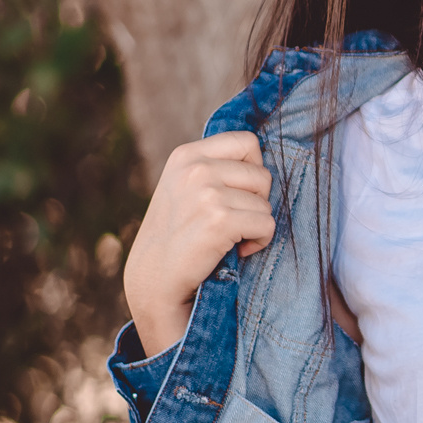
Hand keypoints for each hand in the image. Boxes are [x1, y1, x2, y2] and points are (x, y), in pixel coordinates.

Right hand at [123, 131, 274, 356]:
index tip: (236, 192)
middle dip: (256, 202)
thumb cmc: (178, 235)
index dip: (252, 169)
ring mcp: (206, 193)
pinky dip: (260, 242)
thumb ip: (214, 167)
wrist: (154, 280)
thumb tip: (260, 154)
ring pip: (266, 203)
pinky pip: (267, 224)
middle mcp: (195, 168)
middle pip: (262, 174)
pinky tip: (235, 251)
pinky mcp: (220, 220)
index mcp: (186, 155)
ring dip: (255, 225)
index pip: (246, 142)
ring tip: (228, 238)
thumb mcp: (185, 186)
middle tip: (230, 221)